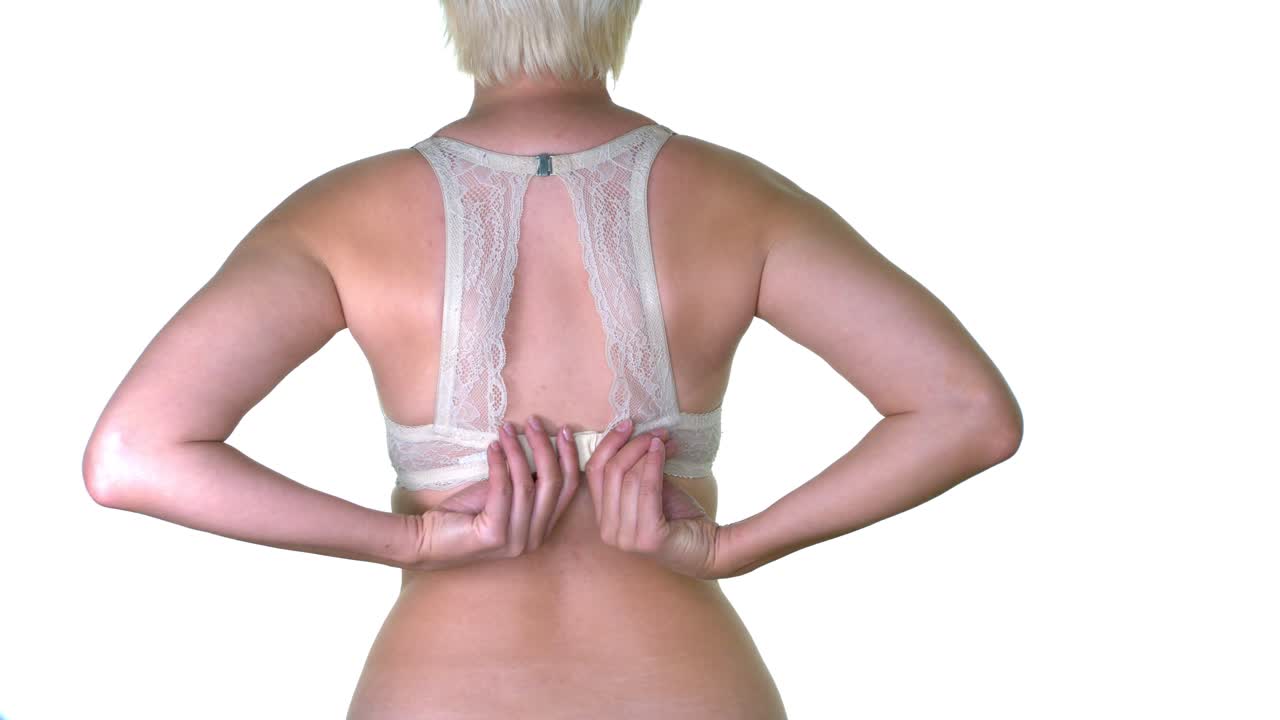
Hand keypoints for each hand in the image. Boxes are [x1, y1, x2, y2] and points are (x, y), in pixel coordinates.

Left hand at [404, 416, 578, 572]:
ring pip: (527, 484)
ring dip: (517, 450)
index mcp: (542, 528)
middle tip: (533, 422)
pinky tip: (493, 446)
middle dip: (545, 447)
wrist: (429, 540)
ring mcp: (516, 540)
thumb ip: (524, 480)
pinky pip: (502, 490)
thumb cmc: (466, 515)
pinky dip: (499, 464)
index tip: (564, 430)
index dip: (569, 457)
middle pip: (553, 484)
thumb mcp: (503, 494)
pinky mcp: (494, 536)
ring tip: (507, 429)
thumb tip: (539, 444)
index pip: (567, 489)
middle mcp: (535, 538)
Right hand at [569, 418, 726, 579]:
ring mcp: (626, 538)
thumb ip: (636, 466)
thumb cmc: (677, 517)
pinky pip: (647, 491)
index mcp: (603, 517)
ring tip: (664, 439)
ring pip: (627, 479)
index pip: (593, 472)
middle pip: (609, 472)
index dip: (607, 444)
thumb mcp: (649, 485)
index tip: (626, 424)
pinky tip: (663, 450)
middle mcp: (608, 530)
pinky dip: (654, 465)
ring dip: (646, 452)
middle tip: (653, 432)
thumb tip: (634, 431)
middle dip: (631, 445)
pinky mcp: (648, 539)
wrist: (707, 547)